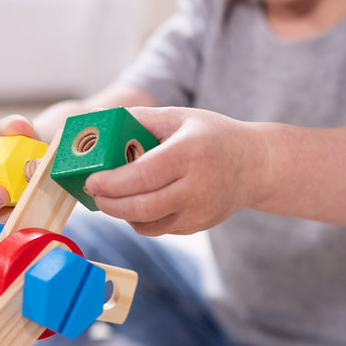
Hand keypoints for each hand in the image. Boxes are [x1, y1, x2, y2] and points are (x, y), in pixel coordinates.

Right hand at [0, 115, 36, 221]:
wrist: (31, 156)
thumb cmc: (10, 140)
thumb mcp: (10, 128)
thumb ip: (13, 125)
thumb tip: (20, 128)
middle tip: (1, 195)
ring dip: (0, 215)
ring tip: (21, 205)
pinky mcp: (1, 217)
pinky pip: (4, 225)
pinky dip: (17, 222)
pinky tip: (31, 214)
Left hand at [84, 107, 266, 235]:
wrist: (254, 165)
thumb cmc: (212, 136)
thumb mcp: (179, 117)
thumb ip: (140, 119)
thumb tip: (100, 122)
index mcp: (190, 154)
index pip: (144, 176)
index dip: (113, 183)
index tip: (91, 181)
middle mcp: (197, 188)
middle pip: (142, 207)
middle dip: (109, 203)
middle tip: (93, 192)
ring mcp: (199, 212)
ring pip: (147, 224)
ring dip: (122, 213)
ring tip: (110, 197)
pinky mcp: (198, 226)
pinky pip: (159, 229)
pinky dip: (140, 219)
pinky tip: (135, 202)